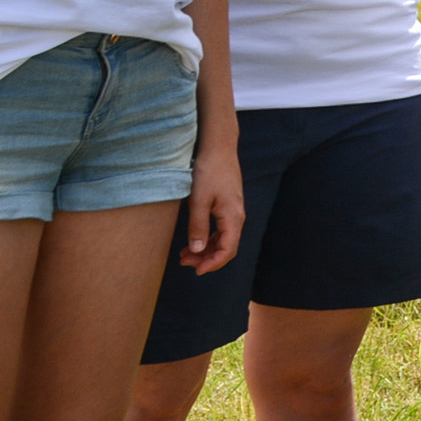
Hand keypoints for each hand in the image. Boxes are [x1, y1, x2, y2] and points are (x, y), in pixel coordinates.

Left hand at [182, 135, 245, 275]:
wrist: (219, 149)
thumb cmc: (209, 172)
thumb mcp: (199, 201)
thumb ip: (198, 227)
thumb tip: (197, 251)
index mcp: (233, 217)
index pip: (228, 250)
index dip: (213, 264)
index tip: (196, 271)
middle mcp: (237, 216)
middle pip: (227, 247)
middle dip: (207, 259)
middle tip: (184, 262)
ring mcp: (233, 211)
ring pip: (224, 239)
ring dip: (206, 250)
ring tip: (184, 254)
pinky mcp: (228, 205)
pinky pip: (222, 229)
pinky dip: (208, 239)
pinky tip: (194, 239)